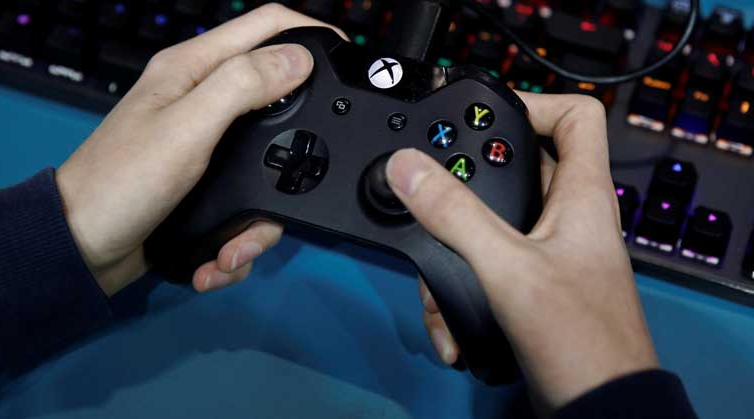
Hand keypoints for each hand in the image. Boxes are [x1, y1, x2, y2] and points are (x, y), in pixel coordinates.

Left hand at [57, 5, 343, 295]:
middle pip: (278, 103)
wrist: (83, 252)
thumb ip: (242, 86)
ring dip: (261, 222)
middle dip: (294, 150)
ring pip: (269, 168)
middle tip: (306, 179)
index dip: (309, 31)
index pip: (264, 26)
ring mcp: (208, 148)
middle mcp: (204, 102)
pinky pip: (248, 205)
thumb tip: (298, 58)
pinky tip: (221, 257)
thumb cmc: (122, 183)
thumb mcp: (187, 128)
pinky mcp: (209, 188)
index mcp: (194, 69)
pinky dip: (240, 239)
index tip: (346, 57)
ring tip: (236, 249)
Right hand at [387, 94, 658, 412]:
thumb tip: (408, 166)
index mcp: (581, 195)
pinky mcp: (531, 285)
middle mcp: (567, 217)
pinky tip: (447, 318)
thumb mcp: (507, 268)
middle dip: (468, 184)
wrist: (595, 407)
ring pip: (491, 221)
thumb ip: (454, 214)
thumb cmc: (579, 339)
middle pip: (516, 167)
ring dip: (454, 247)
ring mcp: (549, 252)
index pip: (575, 116)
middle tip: (432, 192)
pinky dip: (462, 286)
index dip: (533, 103)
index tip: (482, 118)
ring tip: (435, 274)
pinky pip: (486, 264)